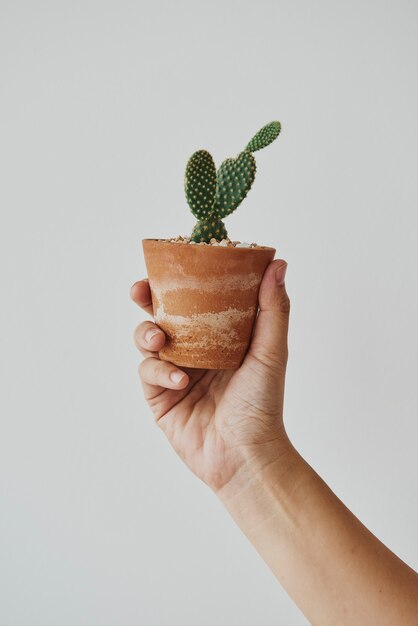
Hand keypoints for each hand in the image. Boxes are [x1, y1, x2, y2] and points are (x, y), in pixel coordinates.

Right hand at [131, 259, 290, 491]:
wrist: (246, 456)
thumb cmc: (263, 404)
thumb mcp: (271, 352)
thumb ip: (273, 309)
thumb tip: (279, 263)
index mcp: (218, 336)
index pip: (194, 300)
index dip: (179, 281)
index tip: (170, 262)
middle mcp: (193, 351)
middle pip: (162, 314)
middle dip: (146, 300)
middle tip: (140, 290)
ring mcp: (174, 372)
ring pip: (146, 340)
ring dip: (147, 333)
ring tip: (160, 339)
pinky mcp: (159, 397)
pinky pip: (148, 373)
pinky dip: (159, 371)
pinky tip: (180, 381)